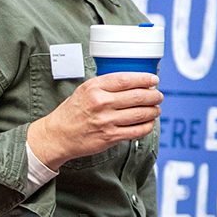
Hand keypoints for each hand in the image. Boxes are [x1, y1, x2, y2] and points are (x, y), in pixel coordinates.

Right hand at [27, 72, 162, 169]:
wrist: (57, 135)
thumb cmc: (73, 111)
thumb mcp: (85, 90)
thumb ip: (106, 85)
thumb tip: (135, 81)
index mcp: (94, 88)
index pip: (126, 79)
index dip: (145, 79)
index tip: (154, 80)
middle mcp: (101, 103)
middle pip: (138, 96)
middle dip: (154, 96)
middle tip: (158, 96)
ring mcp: (106, 121)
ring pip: (141, 114)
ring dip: (154, 111)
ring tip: (156, 109)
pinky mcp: (110, 137)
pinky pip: (137, 131)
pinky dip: (148, 126)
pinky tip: (149, 123)